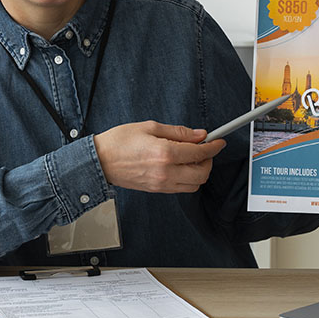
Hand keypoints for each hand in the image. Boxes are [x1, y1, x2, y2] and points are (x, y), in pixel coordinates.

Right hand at [93, 121, 225, 193]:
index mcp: (164, 153)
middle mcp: (165, 172)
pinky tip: (180, 167)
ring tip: (191, 158)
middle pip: (202, 173)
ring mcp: (161, 184)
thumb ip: (178, 132)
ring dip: (199, 172)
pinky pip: (181, 189)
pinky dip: (188, 179)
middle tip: (204, 149)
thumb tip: (199, 135)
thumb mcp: (150, 127)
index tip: (218, 141)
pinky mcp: (157, 190)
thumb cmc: (119, 142)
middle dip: (208, 161)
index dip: (213, 146)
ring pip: (194, 185)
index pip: (200, 153)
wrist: (100, 161)